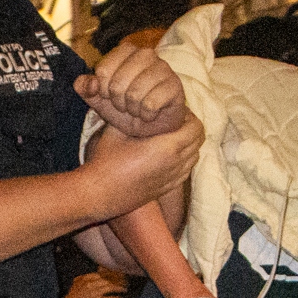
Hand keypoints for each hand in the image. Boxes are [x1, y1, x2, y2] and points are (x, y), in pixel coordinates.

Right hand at [63, 269, 128, 297]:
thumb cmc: (72, 296)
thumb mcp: (77, 283)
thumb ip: (86, 277)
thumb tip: (97, 272)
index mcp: (86, 278)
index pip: (102, 273)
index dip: (111, 273)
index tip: (119, 274)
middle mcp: (91, 283)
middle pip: (108, 279)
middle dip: (118, 280)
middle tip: (125, 281)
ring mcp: (94, 292)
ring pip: (109, 287)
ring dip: (118, 288)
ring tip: (124, 289)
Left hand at [77, 43, 188, 138]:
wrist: (150, 126)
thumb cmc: (126, 107)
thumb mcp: (100, 99)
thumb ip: (86, 88)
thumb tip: (88, 84)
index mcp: (125, 51)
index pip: (102, 70)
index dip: (102, 90)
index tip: (111, 95)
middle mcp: (146, 54)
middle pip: (117, 83)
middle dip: (118, 102)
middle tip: (127, 104)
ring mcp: (163, 68)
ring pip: (134, 94)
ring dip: (133, 109)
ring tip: (139, 108)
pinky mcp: (174, 85)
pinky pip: (150, 104)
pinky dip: (146, 115)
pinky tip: (151, 112)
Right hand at [85, 106, 204, 218]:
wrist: (99, 194)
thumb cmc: (106, 161)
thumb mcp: (117, 130)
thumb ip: (131, 115)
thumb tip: (137, 104)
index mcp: (168, 147)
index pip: (195, 126)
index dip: (189, 116)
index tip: (175, 112)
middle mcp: (176, 164)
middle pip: (198, 141)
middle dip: (190, 128)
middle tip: (174, 122)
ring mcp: (173, 178)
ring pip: (194, 156)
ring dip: (188, 145)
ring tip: (171, 138)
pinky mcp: (166, 189)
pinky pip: (185, 171)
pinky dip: (183, 160)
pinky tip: (167, 156)